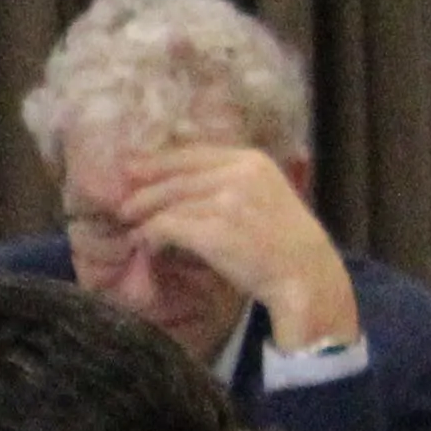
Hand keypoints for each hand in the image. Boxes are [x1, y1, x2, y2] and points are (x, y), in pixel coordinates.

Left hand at [101, 144, 362, 351]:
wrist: (306, 276)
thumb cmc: (284, 242)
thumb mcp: (265, 194)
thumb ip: (229, 180)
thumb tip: (175, 177)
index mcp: (252, 161)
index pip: (192, 154)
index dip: (157, 162)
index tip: (131, 168)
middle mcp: (239, 175)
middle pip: (174, 177)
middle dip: (144, 192)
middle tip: (124, 206)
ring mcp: (226, 201)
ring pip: (167, 203)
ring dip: (145, 217)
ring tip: (133, 227)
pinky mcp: (214, 230)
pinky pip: (166, 226)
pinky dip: (150, 235)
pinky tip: (146, 243)